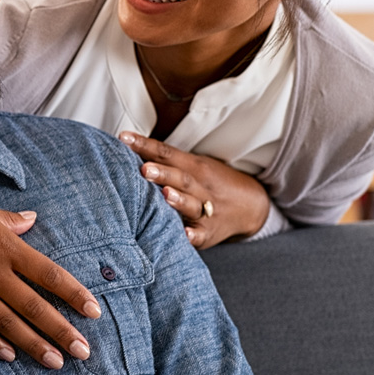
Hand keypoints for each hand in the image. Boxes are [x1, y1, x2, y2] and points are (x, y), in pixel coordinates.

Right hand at [0, 206, 101, 369]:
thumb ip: (10, 219)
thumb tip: (32, 218)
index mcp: (7, 248)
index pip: (48, 274)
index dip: (73, 293)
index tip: (94, 310)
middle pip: (34, 306)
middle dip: (60, 330)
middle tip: (83, 350)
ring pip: (8, 323)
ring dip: (33, 344)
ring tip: (56, 362)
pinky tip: (11, 356)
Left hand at [119, 132, 269, 249]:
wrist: (250, 206)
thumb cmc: (208, 182)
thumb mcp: (193, 165)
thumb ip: (164, 159)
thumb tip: (126, 146)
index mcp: (193, 166)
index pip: (166, 153)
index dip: (145, 145)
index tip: (123, 139)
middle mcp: (200, 186)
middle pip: (181, 177)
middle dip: (162, 173)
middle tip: (144, 169)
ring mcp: (207, 210)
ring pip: (192, 204)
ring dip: (178, 200)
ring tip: (164, 195)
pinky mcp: (209, 233)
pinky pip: (201, 234)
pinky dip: (193, 235)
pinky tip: (184, 234)